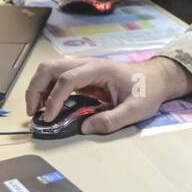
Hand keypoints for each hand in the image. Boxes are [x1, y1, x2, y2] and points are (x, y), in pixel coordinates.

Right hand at [24, 55, 191, 132]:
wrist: (157, 78)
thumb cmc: (148, 90)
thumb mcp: (136, 110)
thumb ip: (112, 120)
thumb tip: (86, 128)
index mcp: (99, 69)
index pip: (67, 79)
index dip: (54, 98)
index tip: (49, 118)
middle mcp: (87, 64)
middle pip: (50, 68)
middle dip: (36, 89)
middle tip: (34, 113)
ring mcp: (84, 67)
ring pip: (50, 70)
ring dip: (39, 88)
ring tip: (38, 111)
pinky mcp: (83, 75)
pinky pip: (57, 78)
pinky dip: (47, 90)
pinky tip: (49, 107)